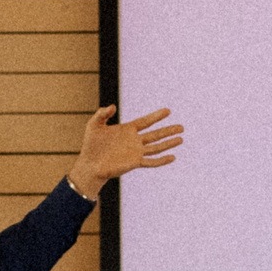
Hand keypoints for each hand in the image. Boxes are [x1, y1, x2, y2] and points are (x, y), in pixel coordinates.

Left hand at [68, 105, 184, 198]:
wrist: (89, 164)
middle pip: (155, 134)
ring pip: (157, 147)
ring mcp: (136, 152)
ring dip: (169, 143)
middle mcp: (134, 140)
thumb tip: (113, 106)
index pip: (146, 121)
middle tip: (182, 127)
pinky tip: (173, 157)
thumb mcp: (94, 125)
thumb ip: (102, 114)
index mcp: (127, 130)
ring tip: (181, 139)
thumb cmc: (90, 145)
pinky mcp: (135, 162)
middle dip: (168, 130)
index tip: (168, 111)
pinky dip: (162, 160)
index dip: (156, 116)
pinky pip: (151, 161)